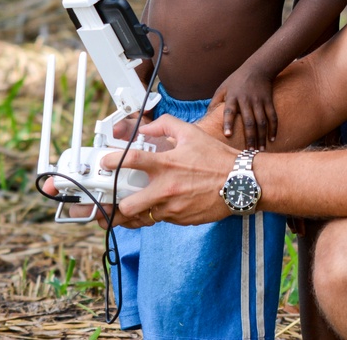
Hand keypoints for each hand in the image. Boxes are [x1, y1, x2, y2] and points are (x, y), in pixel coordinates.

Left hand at [102, 114, 238, 226]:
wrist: (241, 183)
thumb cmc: (217, 158)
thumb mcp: (192, 133)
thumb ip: (166, 126)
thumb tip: (146, 128)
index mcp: (166, 164)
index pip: (130, 161)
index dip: (111, 161)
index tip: (105, 163)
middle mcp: (166, 189)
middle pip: (126, 206)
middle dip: (115, 205)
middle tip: (112, 199)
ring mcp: (173, 208)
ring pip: (140, 219)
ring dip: (132, 213)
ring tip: (126, 209)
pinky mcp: (181, 220)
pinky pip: (160, 219)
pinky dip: (156, 213)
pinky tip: (158, 205)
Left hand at [211, 69, 277, 149]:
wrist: (257, 68)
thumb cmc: (236, 80)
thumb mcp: (223, 87)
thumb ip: (215, 102)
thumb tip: (206, 117)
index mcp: (233, 97)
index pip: (230, 111)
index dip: (228, 123)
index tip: (228, 135)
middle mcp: (246, 100)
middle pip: (249, 121)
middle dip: (250, 137)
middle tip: (248, 152)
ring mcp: (259, 101)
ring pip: (262, 122)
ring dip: (261, 137)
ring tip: (260, 150)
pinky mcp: (269, 101)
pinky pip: (272, 116)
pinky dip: (273, 128)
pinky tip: (272, 139)